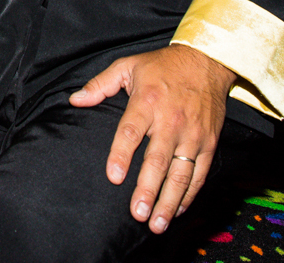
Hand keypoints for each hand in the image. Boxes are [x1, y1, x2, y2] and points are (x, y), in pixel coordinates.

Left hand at [69, 45, 236, 234]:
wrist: (207, 61)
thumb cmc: (162, 66)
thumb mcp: (127, 66)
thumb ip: (100, 84)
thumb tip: (75, 100)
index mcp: (146, 102)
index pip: (130, 132)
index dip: (121, 156)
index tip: (114, 177)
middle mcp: (169, 121)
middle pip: (157, 161)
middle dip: (147, 190)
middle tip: (137, 213)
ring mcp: (191, 134)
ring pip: (180, 173)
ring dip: (168, 200)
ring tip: (157, 223)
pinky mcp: (208, 142)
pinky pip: (199, 173)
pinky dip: (189, 194)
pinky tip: (177, 209)